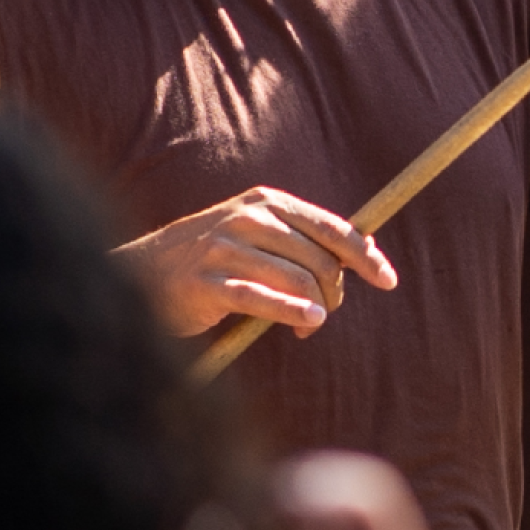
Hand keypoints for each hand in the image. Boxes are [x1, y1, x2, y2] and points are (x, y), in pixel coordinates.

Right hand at [123, 188, 394, 342]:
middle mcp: (247, 218)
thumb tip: (367, 250)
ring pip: (296, 278)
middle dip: (334, 292)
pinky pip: (259, 299)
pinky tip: (307, 325)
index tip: (387, 280)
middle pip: (318, 258)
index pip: (330, 227)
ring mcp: (224, 248)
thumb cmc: (212, 258)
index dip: (364, 255)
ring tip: (311, 327)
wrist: (142, 272)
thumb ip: (304, 240)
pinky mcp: (206, 282)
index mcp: (266, 202)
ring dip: (316, 309)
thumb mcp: (258, 234)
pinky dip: (291, 312)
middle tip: (327, 314)